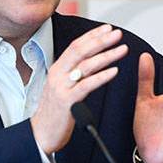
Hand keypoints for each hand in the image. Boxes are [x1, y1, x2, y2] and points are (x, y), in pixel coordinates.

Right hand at [31, 24, 127, 153]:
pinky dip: (102, 76)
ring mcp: (61, 87)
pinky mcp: (67, 101)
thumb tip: (90, 63)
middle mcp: (58, 74)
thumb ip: (73, 74)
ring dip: (106, 55)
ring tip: (122, 49)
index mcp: (57, 69)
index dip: (92, 36)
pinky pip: (86, 85)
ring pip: (86, 66)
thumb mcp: (61, 87)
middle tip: (117, 34)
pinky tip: (114, 71)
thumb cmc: (54, 112)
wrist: (41, 134)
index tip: (107, 29)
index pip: (75, 46)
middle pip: (81, 51)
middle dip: (101, 40)